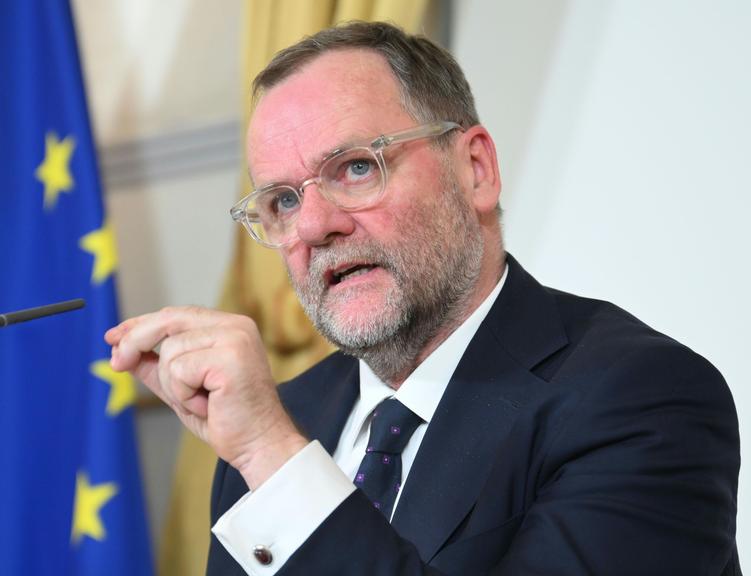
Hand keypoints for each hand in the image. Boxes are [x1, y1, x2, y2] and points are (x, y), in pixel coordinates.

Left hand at [105, 306, 307, 488]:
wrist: (259, 445)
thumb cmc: (227, 419)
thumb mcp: (183, 389)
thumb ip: (157, 368)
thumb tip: (122, 351)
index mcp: (229, 327)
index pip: (175, 315)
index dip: (140, 325)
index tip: (113, 337)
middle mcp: (235, 326)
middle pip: (168, 320)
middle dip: (135, 341)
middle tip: (116, 363)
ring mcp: (235, 339)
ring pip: (170, 352)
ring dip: (174, 386)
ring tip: (202, 402)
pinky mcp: (230, 357)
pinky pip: (180, 370)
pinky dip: (184, 395)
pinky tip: (208, 405)